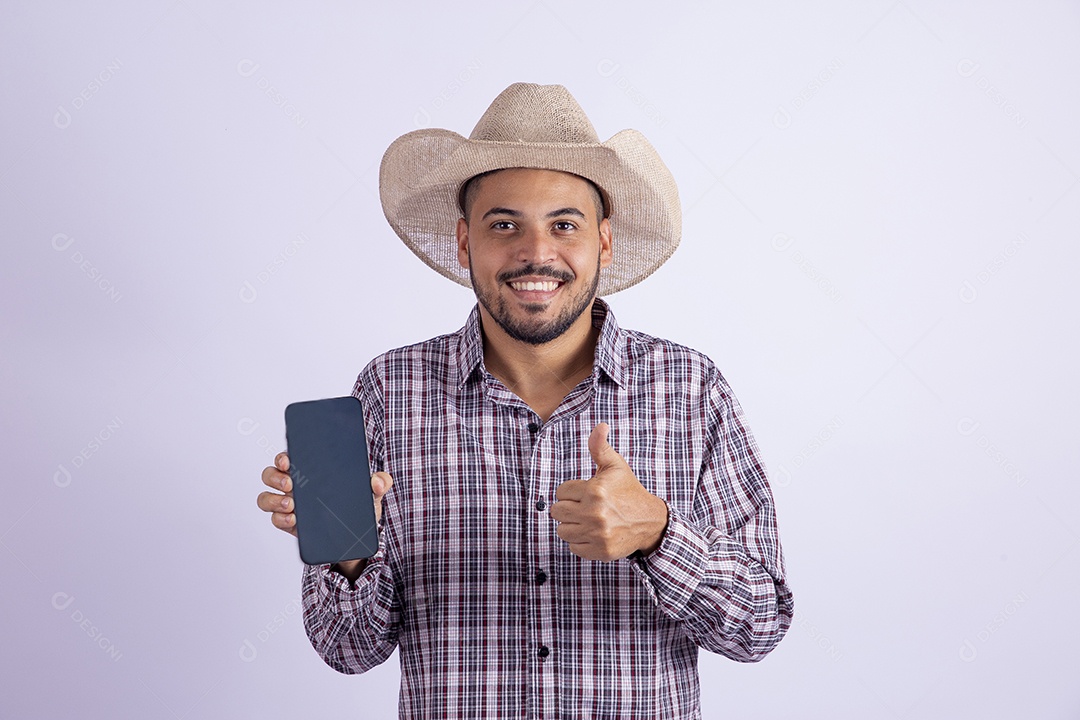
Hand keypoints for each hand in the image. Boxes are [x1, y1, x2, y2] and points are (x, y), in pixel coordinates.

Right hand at [258, 452, 392, 575]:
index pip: (289, 458)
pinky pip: (275, 520)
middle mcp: (295, 485)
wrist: (355, 539)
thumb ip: (379, 483)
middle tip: (291, 483)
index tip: (288, 460)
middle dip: (275, 477)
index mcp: (311, 471)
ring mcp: (289, 505)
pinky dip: (280, 520)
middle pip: (271, 474)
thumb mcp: (371, 494)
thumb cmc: (358, 507)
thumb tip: (378, 481)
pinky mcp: (290, 524)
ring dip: (273, 500)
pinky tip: (293, 520)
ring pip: (267, 498)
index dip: (283, 457)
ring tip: (292, 505)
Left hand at [550, 423, 668, 560]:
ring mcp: (597, 534)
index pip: (561, 492)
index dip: (571, 492)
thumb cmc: (628, 491)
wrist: (650, 521)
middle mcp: (594, 513)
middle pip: (557, 511)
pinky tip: (593, 533)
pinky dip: (580, 542)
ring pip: (562, 530)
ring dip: (572, 525)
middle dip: (568, 508)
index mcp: (595, 490)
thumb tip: (601, 425)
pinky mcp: (600, 551)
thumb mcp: (616, 466)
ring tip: (588, 520)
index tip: (585, 493)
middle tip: (584, 507)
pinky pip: (573, 547)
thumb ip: (600, 446)